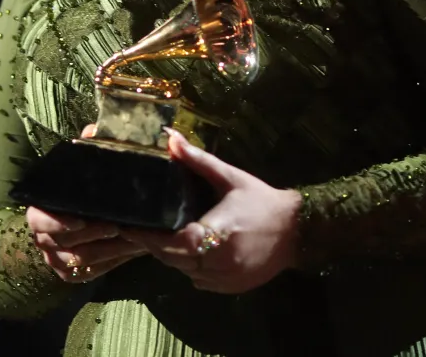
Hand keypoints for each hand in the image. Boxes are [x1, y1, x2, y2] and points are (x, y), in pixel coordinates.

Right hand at [25, 125, 148, 283]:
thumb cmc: (87, 187)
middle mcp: (43, 236)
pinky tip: (133, 249)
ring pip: (81, 260)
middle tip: (117, 226)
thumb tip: (92, 130)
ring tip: (134, 236)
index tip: (82, 218)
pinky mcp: (73, 273)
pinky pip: (92, 272)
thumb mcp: (88, 164)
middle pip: (62, 243)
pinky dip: (113, 261)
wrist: (96, 216)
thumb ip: (90, 146)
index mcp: (41, 208)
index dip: (58, 222)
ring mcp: (56, 258)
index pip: (39, 219)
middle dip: (91, 235)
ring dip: (109, 249)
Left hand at [119, 129, 302, 293]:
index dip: (148, 237)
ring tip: (158, 237)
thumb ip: (198, 160)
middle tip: (139, 229)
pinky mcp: (232, 287)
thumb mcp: (229, 177)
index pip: (172, 242)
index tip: (129, 225)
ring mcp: (226, 278)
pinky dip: (190, 268)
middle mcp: (219, 261)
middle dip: (155, 246)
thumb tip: (170, 138)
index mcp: (216, 233)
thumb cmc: (260, 200)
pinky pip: (200, 281)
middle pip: (174, 259)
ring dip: (172, 258)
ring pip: (185, 272)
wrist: (297, 230)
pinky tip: (188, 252)